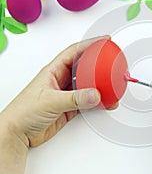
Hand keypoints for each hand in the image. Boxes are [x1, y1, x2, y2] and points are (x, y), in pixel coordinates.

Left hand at [0, 35, 114, 147]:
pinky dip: (98, 101)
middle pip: (85, 67)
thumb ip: (75, 98)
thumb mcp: (50, 101)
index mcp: (54, 71)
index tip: (104, 41)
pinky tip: (104, 102)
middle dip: (99, 64)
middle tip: (112, 62)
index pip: (75, 52)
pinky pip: (88, 101)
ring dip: (100, 85)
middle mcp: (61, 80)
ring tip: (112, 85)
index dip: (90, 44)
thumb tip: (94, 94)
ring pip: (88, 85)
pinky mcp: (70, 107)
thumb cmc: (23, 112)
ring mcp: (67, 94)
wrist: (18, 133)